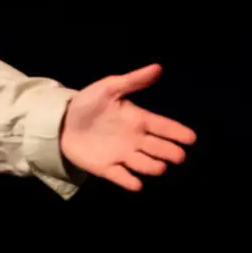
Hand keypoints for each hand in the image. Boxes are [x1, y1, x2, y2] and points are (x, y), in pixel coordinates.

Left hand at [58, 64, 195, 191]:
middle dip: (170, 153)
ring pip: (144, 164)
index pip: (163, 126)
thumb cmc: (87, 103)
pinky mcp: (106, 168)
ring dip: (152, 167)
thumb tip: (157, 68)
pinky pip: (121, 177)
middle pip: (159, 148)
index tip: (191, 138)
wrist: (60, 121)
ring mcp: (122, 155)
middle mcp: (135, 140)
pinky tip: (136, 184)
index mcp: (138, 119)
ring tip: (159, 167)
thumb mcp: (108, 88)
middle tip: (178, 156)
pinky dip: (129, 181)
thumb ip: (132, 81)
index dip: (178, 132)